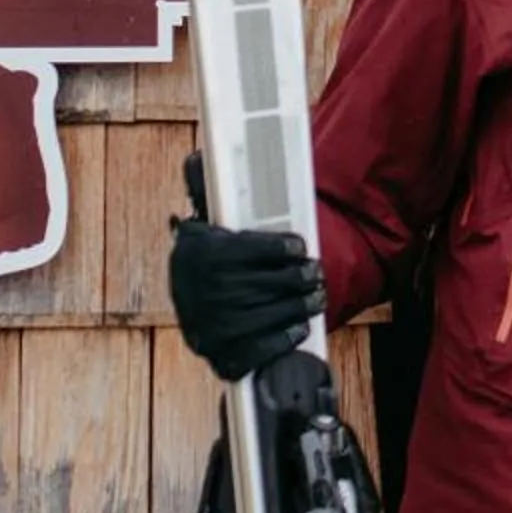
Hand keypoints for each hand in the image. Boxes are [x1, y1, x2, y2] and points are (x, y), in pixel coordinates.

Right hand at [167, 152, 323, 380]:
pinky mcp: (217, 355)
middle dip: (297, 278)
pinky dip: (282, 339)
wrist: (195, 301)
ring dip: (298, 306)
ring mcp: (207, 327)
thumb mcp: (208, 221)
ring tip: (317, 296)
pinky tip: (299, 327)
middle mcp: (199, 293)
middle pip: (261, 285)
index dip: (278, 248)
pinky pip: (256, 351)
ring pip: (265, 316)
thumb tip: (198, 157)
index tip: (299, 246)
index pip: (245, 250)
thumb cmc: (213, 255)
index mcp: (199, 255)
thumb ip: (208, 189)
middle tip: (317, 272)